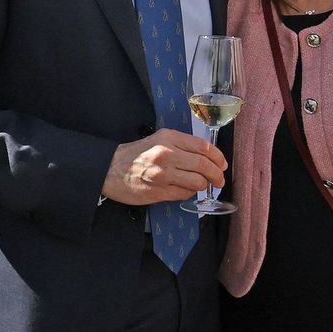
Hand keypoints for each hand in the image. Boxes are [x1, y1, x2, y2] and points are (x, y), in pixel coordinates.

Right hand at [101, 129, 227, 205]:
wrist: (110, 169)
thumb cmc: (137, 154)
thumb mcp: (159, 140)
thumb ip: (182, 146)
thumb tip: (208, 158)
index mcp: (169, 138)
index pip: (203, 147)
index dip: (218, 157)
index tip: (222, 164)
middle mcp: (166, 154)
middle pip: (204, 165)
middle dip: (217, 175)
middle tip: (220, 180)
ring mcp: (162, 174)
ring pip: (197, 182)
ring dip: (203, 185)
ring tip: (201, 185)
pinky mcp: (158, 192)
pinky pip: (184, 194)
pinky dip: (190, 193)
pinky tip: (186, 190)